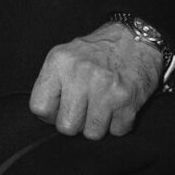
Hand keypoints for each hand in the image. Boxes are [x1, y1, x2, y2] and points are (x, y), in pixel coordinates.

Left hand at [29, 22, 162, 138]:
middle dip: (74, 123)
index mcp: (59, 62)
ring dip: (97, 125)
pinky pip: (116, 132)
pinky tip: (117, 106)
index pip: (39, 106)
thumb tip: (44, 114)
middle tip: (82, 110)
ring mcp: (104, 88)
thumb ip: (51, 82)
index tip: (58, 110)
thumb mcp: (64, 55)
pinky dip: (117, 124)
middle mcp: (79, 73)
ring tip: (100, 106)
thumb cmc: (96, 52)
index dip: (49, 114)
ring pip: (92, 134)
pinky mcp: (127, 100)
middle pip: (66, 126)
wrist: (135, 40)